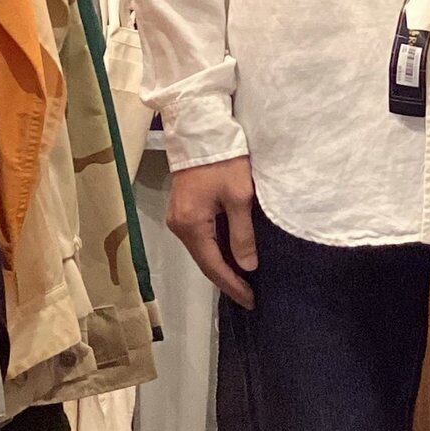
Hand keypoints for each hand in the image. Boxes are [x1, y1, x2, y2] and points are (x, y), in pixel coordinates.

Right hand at [167, 155, 257, 309]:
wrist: (202, 130)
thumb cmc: (224, 161)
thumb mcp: (239, 196)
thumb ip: (242, 233)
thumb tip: (248, 266)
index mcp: (191, 225)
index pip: (213, 266)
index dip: (233, 285)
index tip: (251, 300)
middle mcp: (179, 225)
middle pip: (204, 261)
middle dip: (227, 279)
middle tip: (250, 295)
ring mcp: (178, 217)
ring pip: (202, 249)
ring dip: (222, 264)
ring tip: (244, 279)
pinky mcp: (183, 208)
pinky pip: (201, 237)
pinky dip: (216, 248)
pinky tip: (231, 254)